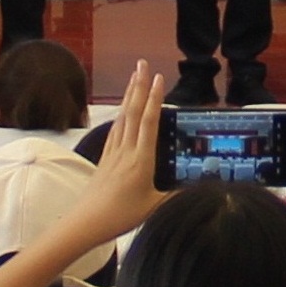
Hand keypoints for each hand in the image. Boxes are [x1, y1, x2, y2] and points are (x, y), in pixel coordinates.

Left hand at [62, 60, 172, 247]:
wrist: (86, 222)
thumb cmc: (120, 216)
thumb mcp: (154, 208)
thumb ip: (176, 196)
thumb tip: (199, 188)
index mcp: (141, 159)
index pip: (149, 121)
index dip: (154, 98)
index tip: (159, 78)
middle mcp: (126, 151)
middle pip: (132, 111)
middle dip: (138, 85)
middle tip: (142, 63)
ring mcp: (113, 153)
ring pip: (122, 118)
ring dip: (128, 96)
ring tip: (133, 78)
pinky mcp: (105, 159)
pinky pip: (115, 131)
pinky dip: (120, 116)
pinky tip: (121, 111)